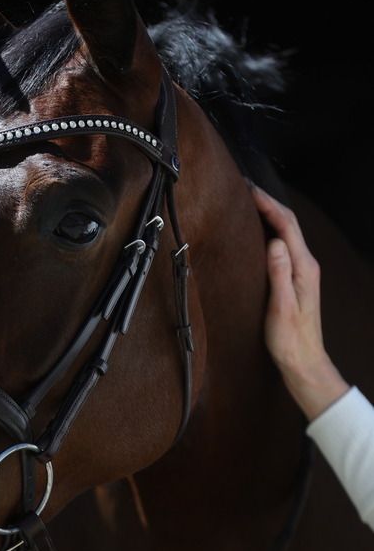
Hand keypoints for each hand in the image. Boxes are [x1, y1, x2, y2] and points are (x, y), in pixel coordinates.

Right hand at [252, 184, 348, 420]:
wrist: (304, 361)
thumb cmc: (291, 340)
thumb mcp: (281, 308)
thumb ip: (279, 274)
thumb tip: (274, 243)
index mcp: (304, 268)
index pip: (286, 226)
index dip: (267, 204)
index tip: (247, 190)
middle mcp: (306, 265)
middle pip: (288, 223)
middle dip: (268, 203)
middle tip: (244, 188)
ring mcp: (303, 271)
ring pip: (286, 233)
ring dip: (269, 214)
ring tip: (248, 202)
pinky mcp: (296, 278)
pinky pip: (283, 246)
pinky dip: (270, 231)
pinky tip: (257, 231)